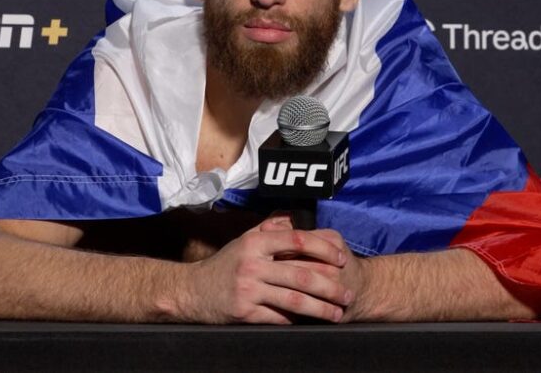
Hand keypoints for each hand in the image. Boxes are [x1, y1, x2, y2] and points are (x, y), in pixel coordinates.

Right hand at [181, 215, 353, 323]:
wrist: (192, 291)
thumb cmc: (225, 265)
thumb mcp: (244, 240)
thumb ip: (270, 228)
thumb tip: (296, 217)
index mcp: (255, 243)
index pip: (297, 240)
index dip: (323, 249)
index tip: (341, 259)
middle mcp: (252, 264)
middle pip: (301, 274)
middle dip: (330, 286)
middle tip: (348, 293)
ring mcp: (248, 290)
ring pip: (294, 300)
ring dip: (321, 309)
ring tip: (337, 313)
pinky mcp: (244, 312)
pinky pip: (278, 318)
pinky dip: (297, 321)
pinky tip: (311, 323)